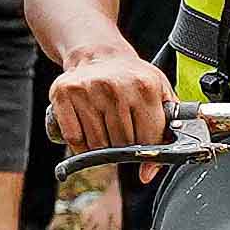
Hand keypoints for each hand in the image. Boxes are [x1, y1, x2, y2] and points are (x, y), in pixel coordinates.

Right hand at [44, 43, 174, 154]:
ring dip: (102, 148)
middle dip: (123, 148)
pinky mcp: (64, 94)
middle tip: (122, 136)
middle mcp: (115, 86)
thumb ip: (164, 132)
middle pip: (122, 144)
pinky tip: (88, 133)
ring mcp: (88, 89)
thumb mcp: (159, 94)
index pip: (148, 139)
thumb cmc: (132, 79)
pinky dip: (81, 146)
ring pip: (97, 145)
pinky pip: (74, 139)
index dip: (147, 153)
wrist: (99, 55)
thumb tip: (147, 174)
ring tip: (106, 131)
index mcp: (144, 86)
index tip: (142, 154)